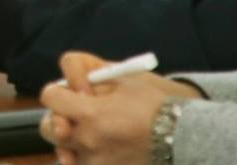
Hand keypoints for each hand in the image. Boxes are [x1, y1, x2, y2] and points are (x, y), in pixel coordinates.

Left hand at [38, 51, 198, 164]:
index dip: (58, 91)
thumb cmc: (157, 105)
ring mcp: (97, 163)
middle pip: (50, 129)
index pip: (50, 97)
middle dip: (58, 118)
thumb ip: (92, 80)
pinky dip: (85, 159)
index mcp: (90, 114)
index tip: (71, 92)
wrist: (186, 137)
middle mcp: (88, 141)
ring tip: (89, 136)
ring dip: (71, 143)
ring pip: (64, 153)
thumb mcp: (124, 80)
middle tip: (72, 117)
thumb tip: (72, 86)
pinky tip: (99, 151)